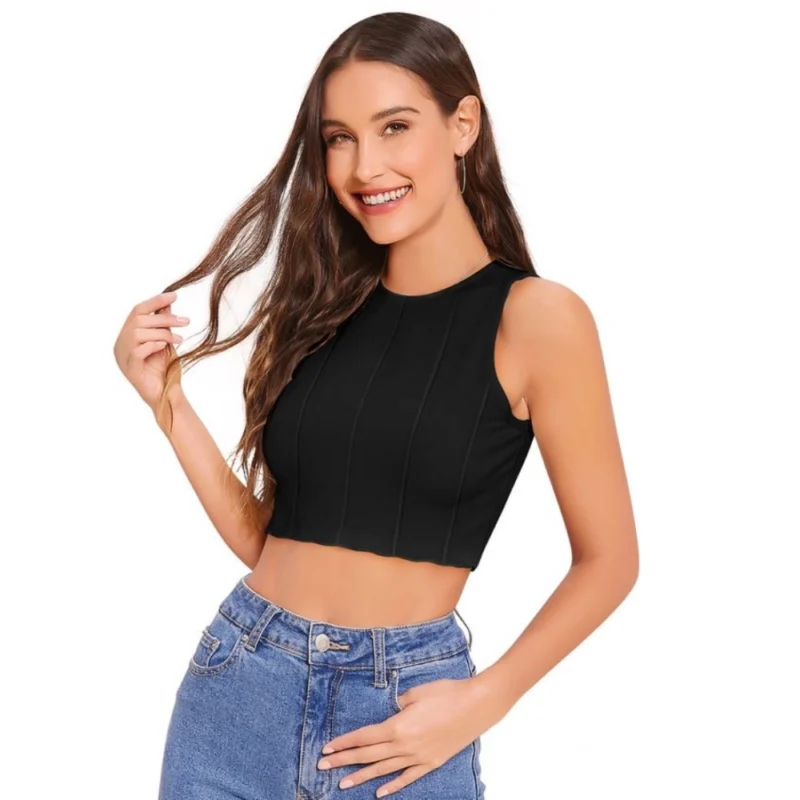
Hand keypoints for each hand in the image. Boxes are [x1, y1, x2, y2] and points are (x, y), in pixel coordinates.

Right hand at [113, 290, 189, 411]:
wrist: (167, 394)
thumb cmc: (165, 369)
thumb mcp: (165, 341)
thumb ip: (163, 323)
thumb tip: (168, 302)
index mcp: (128, 335)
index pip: (137, 311)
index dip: (155, 301)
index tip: (174, 295)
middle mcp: (121, 344)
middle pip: (138, 320)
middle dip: (164, 318)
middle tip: (185, 321)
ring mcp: (123, 356)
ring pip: (138, 333)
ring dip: (162, 332)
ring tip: (179, 339)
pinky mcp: (130, 369)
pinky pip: (138, 350)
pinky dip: (153, 345)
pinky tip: (165, 347)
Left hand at [317, 674, 495, 796]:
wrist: (477, 705)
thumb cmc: (447, 693)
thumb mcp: (417, 692)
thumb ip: (399, 704)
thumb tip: (391, 711)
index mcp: (399, 725)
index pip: (365, 737)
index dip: (345, 742)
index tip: (327, 748)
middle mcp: (405, 746)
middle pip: (369, 755)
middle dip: (344, 760)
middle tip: (323, 766)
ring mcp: (419, 757)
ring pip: (384, 770)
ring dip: (362, 777)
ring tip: (342, 784)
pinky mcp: (432, 762)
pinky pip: (408, 777)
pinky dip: (393, 786)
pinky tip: (379, 793)